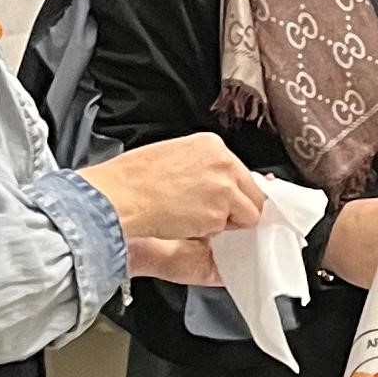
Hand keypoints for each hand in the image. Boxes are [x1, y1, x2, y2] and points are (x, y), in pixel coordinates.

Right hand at [83, 133, 264, 275]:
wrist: (124, 196)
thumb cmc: (137, 179)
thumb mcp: (175, 156)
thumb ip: (203, 167)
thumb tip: (218, 182)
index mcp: (211, 144)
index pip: (241, 172)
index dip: (234, 192)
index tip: (223, 200)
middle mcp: (223, 162)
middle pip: (253, 193)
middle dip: (238, 208)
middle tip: (210, 213)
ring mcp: (224, 186)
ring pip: (249, 214)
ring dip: (229, 222)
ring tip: (198, 217)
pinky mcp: (220, 211)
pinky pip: (233, 230)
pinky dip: (217, 232)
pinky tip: (193, 223)